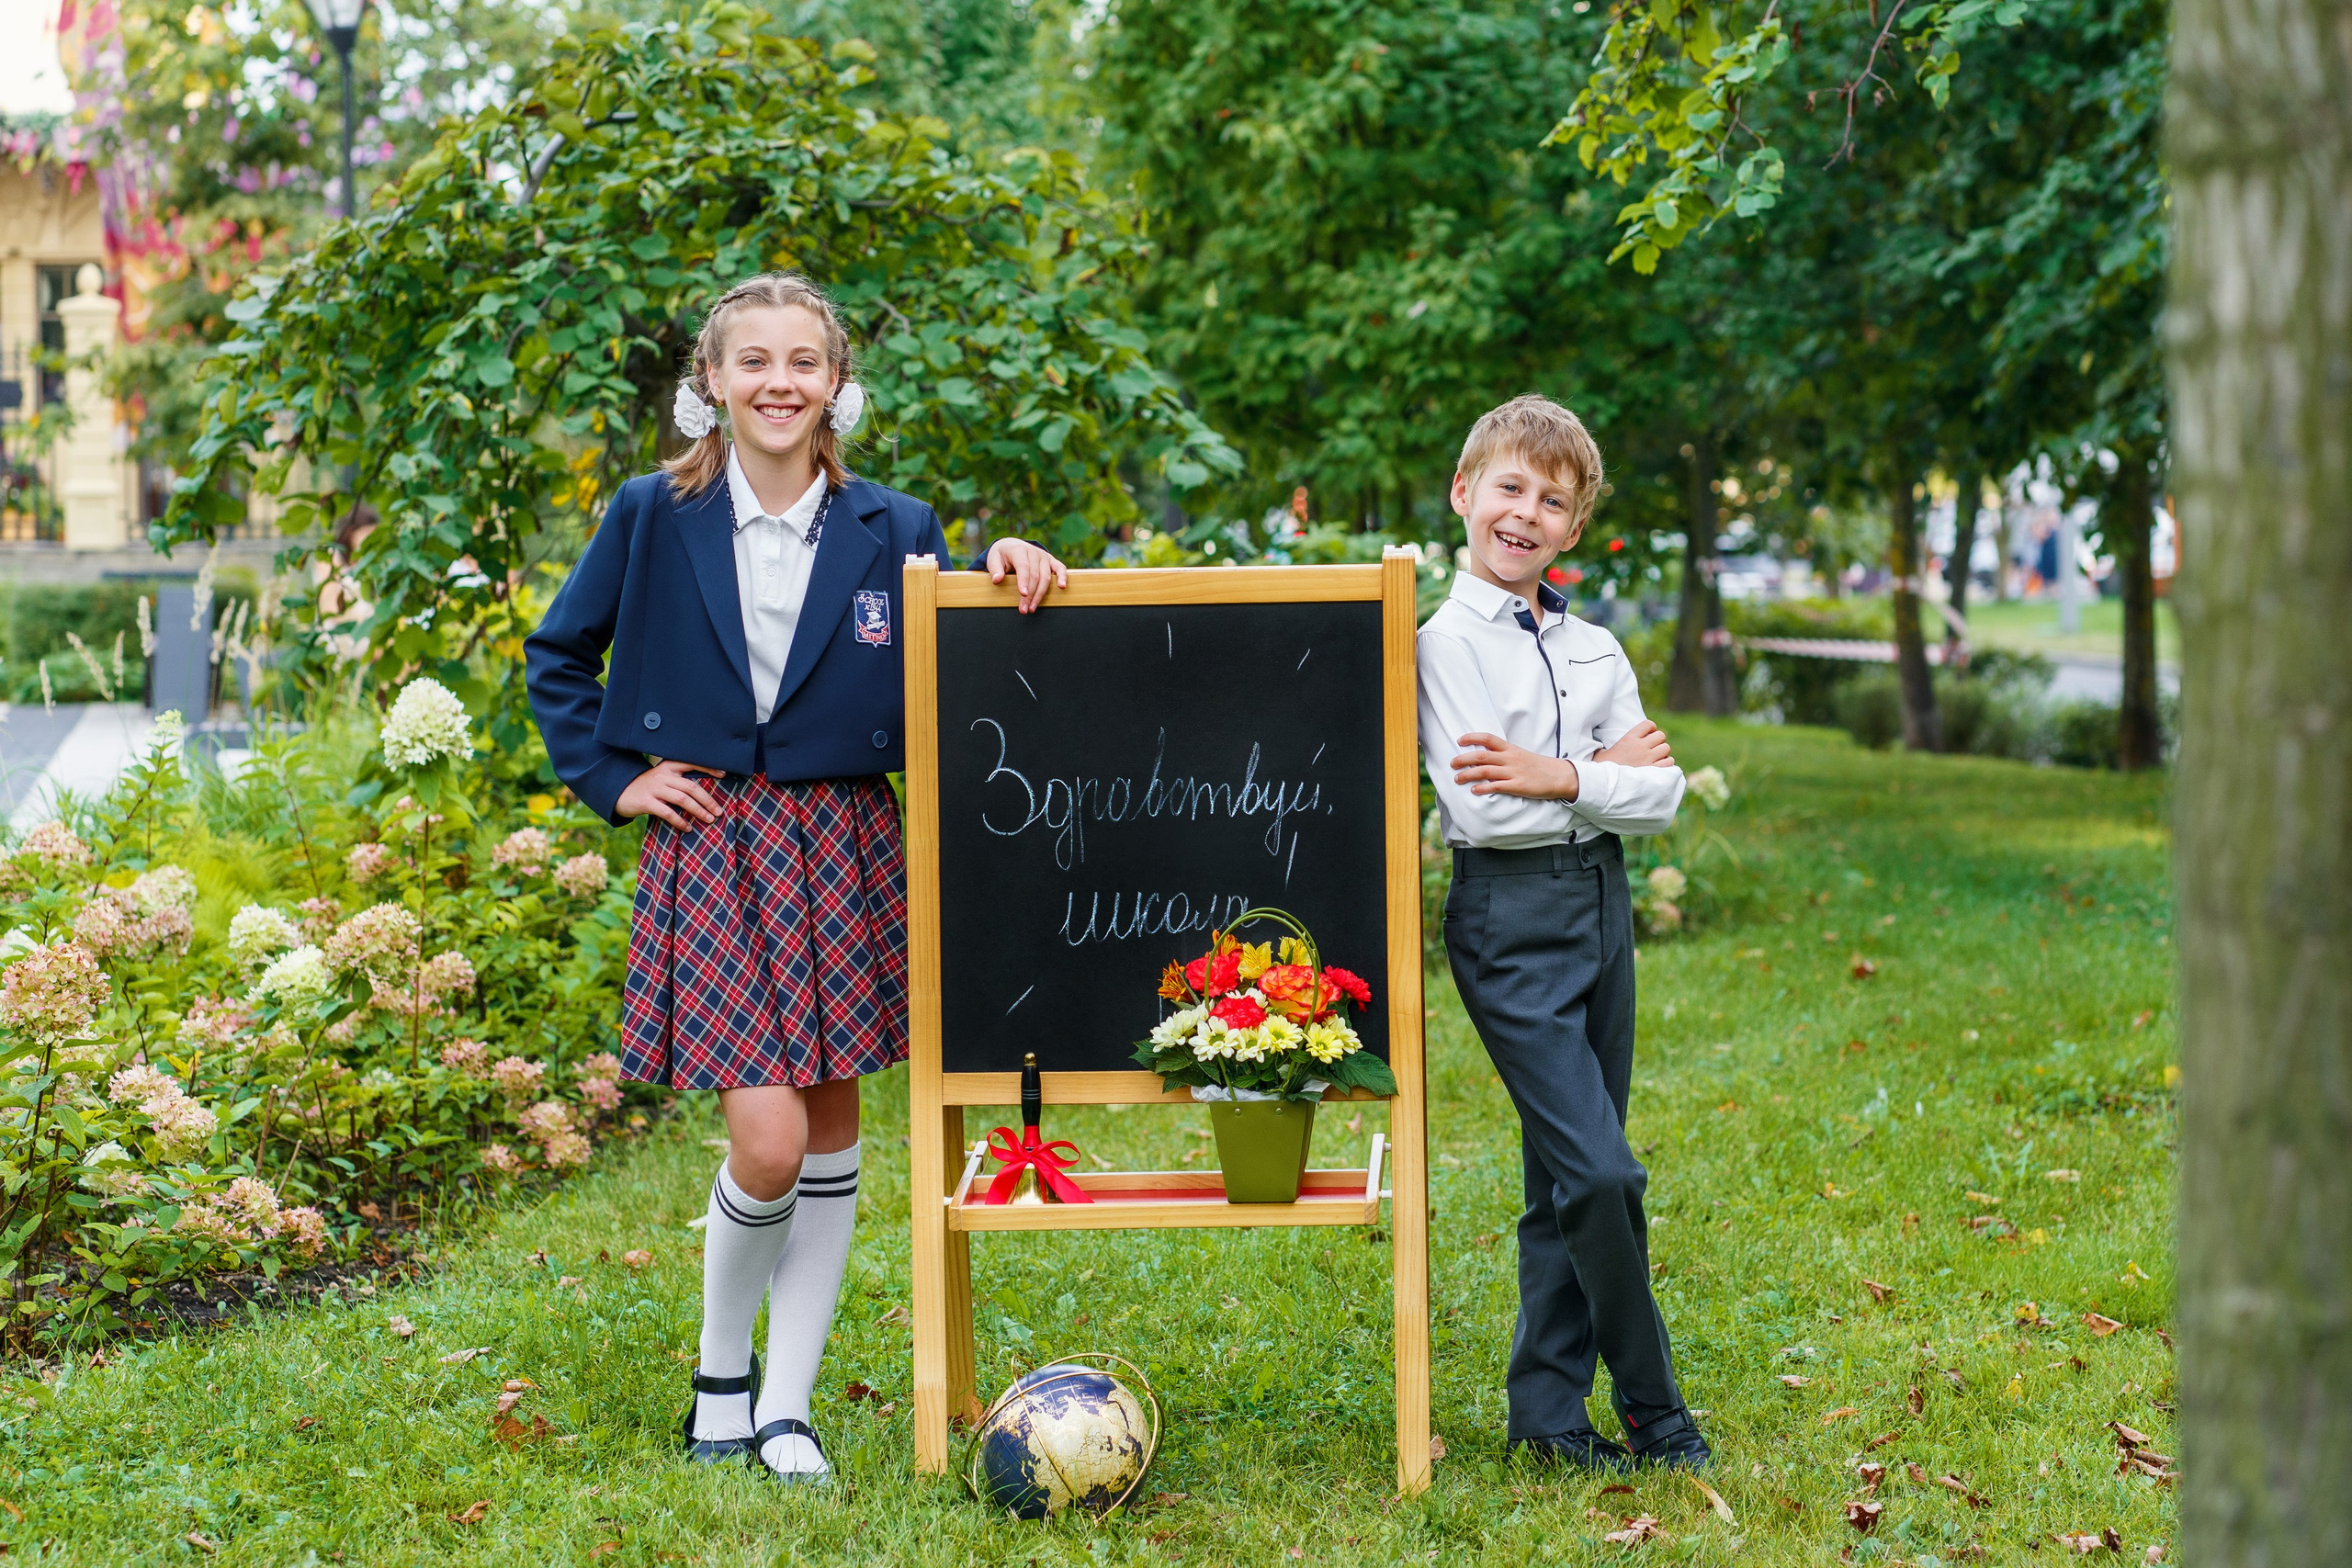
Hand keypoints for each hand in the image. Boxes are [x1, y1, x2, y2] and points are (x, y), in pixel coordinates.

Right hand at [616, 760, 721, 829]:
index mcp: (668, 766)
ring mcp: (654, 788)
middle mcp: (662, 775)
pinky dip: (680, 821)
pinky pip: (668, 812)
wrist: (618, 791)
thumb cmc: (646, 787)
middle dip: (708, 800)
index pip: (692, 763)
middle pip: (691, 787)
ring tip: (709, 820)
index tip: (724, 774)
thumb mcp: (661, 778)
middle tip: (719, 811)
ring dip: (698, 811)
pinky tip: (687, 828)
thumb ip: (677, 780)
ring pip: (682, 799)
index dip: (709, 768)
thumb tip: (703, 793)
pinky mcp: (646, 802)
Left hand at [985, 538, 1068, 612]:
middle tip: (1023, 610)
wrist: (1012, 546)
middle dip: (1030, 595)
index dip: (1024, 581)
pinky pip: (1060, 568)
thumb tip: (997, 580)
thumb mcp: (994, 559)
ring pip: (1046, 577)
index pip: (1023, 567)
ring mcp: (1044, 556)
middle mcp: (1033, 551)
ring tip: (1032, 608)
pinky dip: (1062, 577)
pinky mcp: (1051, 560)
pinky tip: (1062, 587)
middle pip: (1035, 576)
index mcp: (1019, 549)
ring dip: (1040, 594)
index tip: (1023, 594)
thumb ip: (995, 569)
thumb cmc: (1002, 556)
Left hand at [1450, 733, 1580, 800]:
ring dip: (1468, 775)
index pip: (1488, 739)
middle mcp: (1510, 758)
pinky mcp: (1517, 786)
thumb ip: (1503, 755)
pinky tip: (1474, 790)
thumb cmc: (1537, 766)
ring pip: (1485, 771)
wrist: (1558, 776)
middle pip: (1481, 756)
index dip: (1472, 737)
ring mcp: (1513, 772)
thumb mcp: (1520, 755)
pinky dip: (1483, 788)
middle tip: (1452, 763)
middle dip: (1463, 759)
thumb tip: (1483, 757)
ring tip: (1457, 779)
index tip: (1459, 740)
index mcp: (1510, 749)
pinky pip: (1496, 786)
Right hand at [1594, 720, 1673, 768]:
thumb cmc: (1601, 769)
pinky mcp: (1653, 771)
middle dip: (1658, 740)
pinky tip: (1659, 766)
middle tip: (1652, 747)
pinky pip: (1669, 762)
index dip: (1651, 728)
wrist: (1605, 785)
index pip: (1648, 724)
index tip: (1648, 734)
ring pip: (1666, 748)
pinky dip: (1666, 763)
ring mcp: (1648, 759)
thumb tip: (1601, 747)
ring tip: (1656, 757)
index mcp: (1628, 739)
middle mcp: (1640, 747)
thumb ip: (1605, 746)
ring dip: (1663, 752)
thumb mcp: (1600, 753)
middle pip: (1660, 735)